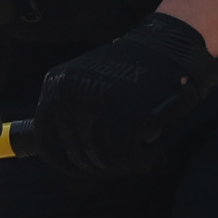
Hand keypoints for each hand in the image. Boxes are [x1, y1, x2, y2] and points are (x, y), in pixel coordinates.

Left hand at [30, 13, 217, 181]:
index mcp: (56, 83)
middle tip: (125, 157)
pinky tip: (154, 148)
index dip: (65, 163)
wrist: (171, 47)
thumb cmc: (133, 70)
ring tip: (141, 148)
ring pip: (102, 159)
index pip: (45, 140)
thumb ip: (73, 111)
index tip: (84, 170)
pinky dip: (142, 160)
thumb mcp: (89, 81)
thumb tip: (60, 154)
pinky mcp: (125, 116)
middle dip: (101, 163)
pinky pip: (126, 158)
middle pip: (77, 153)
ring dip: (124, 163)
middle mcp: (70, 93)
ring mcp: (97, 104)